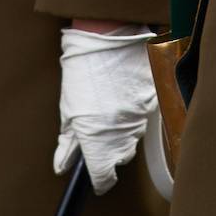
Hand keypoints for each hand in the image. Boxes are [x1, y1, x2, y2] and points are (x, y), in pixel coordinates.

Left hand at [54, 24, 157, 193]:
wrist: (110, 37)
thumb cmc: (84, 71)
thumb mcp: (69, 108)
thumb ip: (68, 142)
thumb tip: (63, 166)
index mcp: (97, 139)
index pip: (103, 176)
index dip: (99, 179)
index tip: (97, 177)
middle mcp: (121, 134)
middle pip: (121, 156)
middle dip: (111, 150)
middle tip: (99, 129)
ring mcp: (140, 117)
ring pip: (133, 137)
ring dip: (123, 130)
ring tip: (111, 106)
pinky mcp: (153, 100)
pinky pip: (144, 116)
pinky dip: (135, 111)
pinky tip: (124, 95)